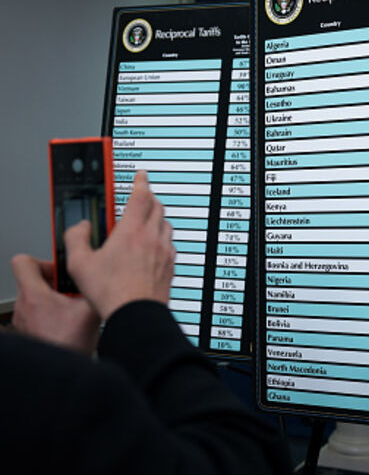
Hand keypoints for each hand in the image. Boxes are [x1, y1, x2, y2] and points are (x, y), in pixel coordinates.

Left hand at [10, 255, 99, 353]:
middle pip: (32, 280)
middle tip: (72, 292)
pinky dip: (51, 314)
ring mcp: (23, 321)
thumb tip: (103, 279)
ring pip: (35, 298)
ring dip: (53, 299)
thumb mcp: (90, 311)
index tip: (61, 271)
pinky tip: (67, 323)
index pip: (22, 261)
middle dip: (55, 283)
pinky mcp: (27, 332)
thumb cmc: (68, 345)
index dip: (43, 261)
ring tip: (71, 308)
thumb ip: (93, 289)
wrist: (58, 374)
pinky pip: (36, 314)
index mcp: (34, 296)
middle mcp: (23, 307)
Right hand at [65, 171, 174, 319]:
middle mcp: (152, 238)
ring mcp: (164, 252)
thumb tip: (79, 228)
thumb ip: (75, 239)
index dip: (141, 182)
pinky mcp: (171, 265)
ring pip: (166, 224)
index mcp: (130, 232)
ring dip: (157, 218)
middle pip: (157, 207)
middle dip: (149, 198)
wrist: (136, 314)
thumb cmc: (110, 292)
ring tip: (145, 221)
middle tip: (141, 197)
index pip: (141, 196)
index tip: (141, 176)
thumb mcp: (79, 264)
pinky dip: (162, 238)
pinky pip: (171, 244)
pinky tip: (153, 246)